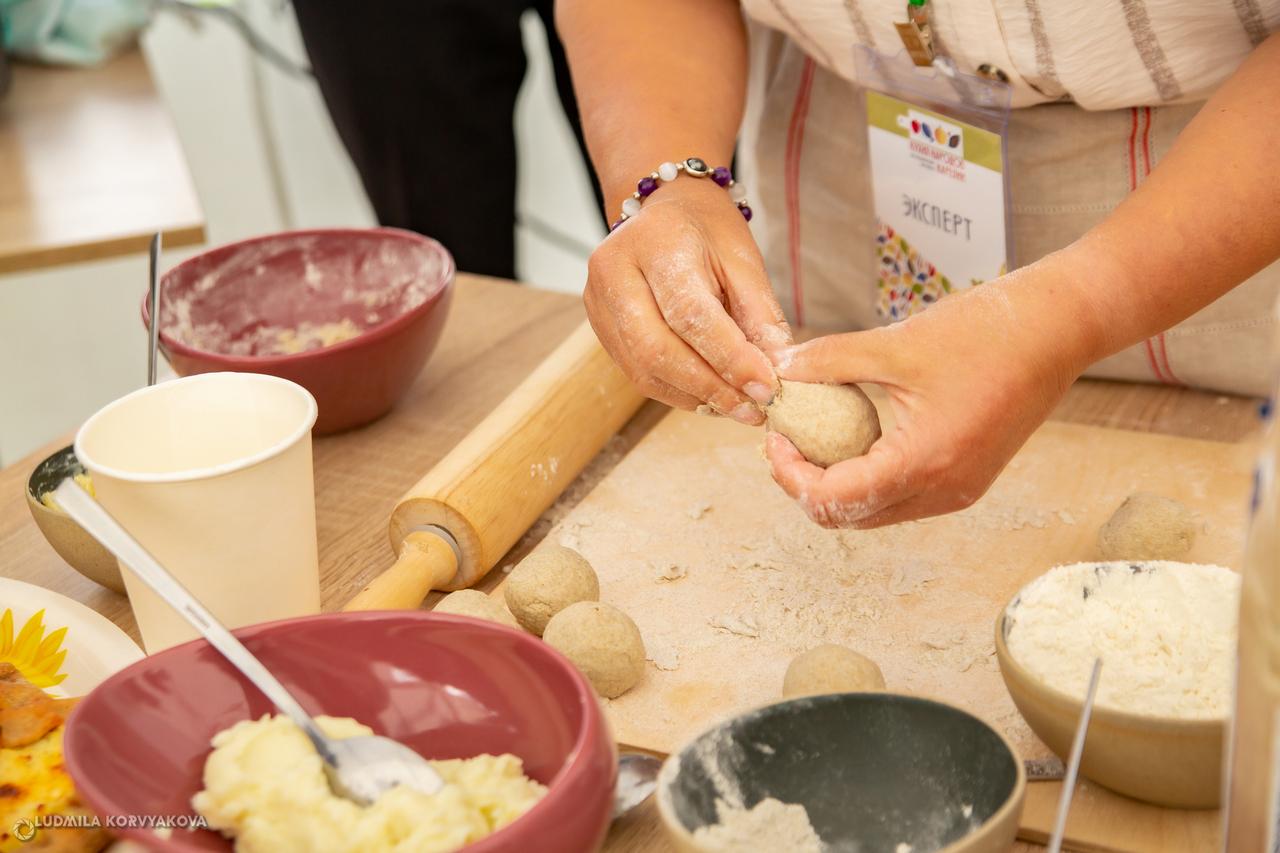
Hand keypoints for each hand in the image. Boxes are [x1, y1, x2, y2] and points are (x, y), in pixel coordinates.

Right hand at [585, 177, 791, 425]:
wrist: (664, 210)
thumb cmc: (708, 231)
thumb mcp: (744, 261)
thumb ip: (761, 316)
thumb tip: (778, 372)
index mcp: (657, 241)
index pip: (690, 313)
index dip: (730, 358)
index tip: (766, 387)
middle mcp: (615, 269)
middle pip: (656, 349)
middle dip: (709, 387)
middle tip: (752, 408)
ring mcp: (597, 299)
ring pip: (643, 369)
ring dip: (694, 397)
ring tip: (736, 407)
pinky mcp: (598, 324)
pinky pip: (636, 373)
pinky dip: (677, 392)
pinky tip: (709, 397)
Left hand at [764, 252, 1107, 527]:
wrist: (1058, 328)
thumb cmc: (986, 331)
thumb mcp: (895, 343)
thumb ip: (829, 361)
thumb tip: (777, 372)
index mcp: (926, 462)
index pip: (835, 501)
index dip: (791, 476)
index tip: (774, 437)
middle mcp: (944, 491)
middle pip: (849, 518)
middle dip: (805, 485)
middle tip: (784, 441)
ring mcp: (958, 491)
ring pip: (875, 512)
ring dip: (836, 484)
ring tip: (811, 437)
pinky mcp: (965, 480)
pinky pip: (901, 496)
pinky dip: (867, 476)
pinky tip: (851, 436)